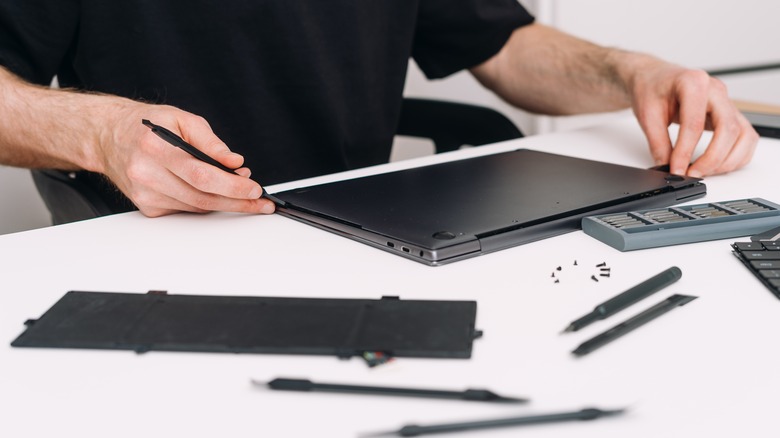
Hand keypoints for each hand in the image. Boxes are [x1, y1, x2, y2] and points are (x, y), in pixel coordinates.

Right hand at [98, 102, 274, 216]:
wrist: (107, 135)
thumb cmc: (145, 125)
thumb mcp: (181, 118)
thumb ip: (210, 141)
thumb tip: (234, 162)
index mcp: (155, 147)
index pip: (201, 174)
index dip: (232, 185)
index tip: (254, 188)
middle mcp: (146, 172)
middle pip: (201, 196)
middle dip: (237, 201)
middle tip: (259, 200)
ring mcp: (144, 193)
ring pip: (196, 207)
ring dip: (224, 203)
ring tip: (243, 194)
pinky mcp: (146, 206)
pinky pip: (185, 210)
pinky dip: (203, 204)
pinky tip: (213, 194)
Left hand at [627, 59, 757, 176]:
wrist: (655, 78)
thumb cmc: (651, 88)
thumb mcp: (646, 115)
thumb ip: (657, 142)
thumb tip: (666, 166)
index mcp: (693, 83)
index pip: (695, 123)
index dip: (686, 151)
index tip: (677, 169)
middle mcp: (716, 90)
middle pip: (728, 129)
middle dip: (712, 158)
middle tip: (692, 173)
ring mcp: (726, 102)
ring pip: (743, 134)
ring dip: (728, 159)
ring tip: (704, 171)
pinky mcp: (730, 113)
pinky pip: (745, 137)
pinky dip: (736, 155)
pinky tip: (718, 165)